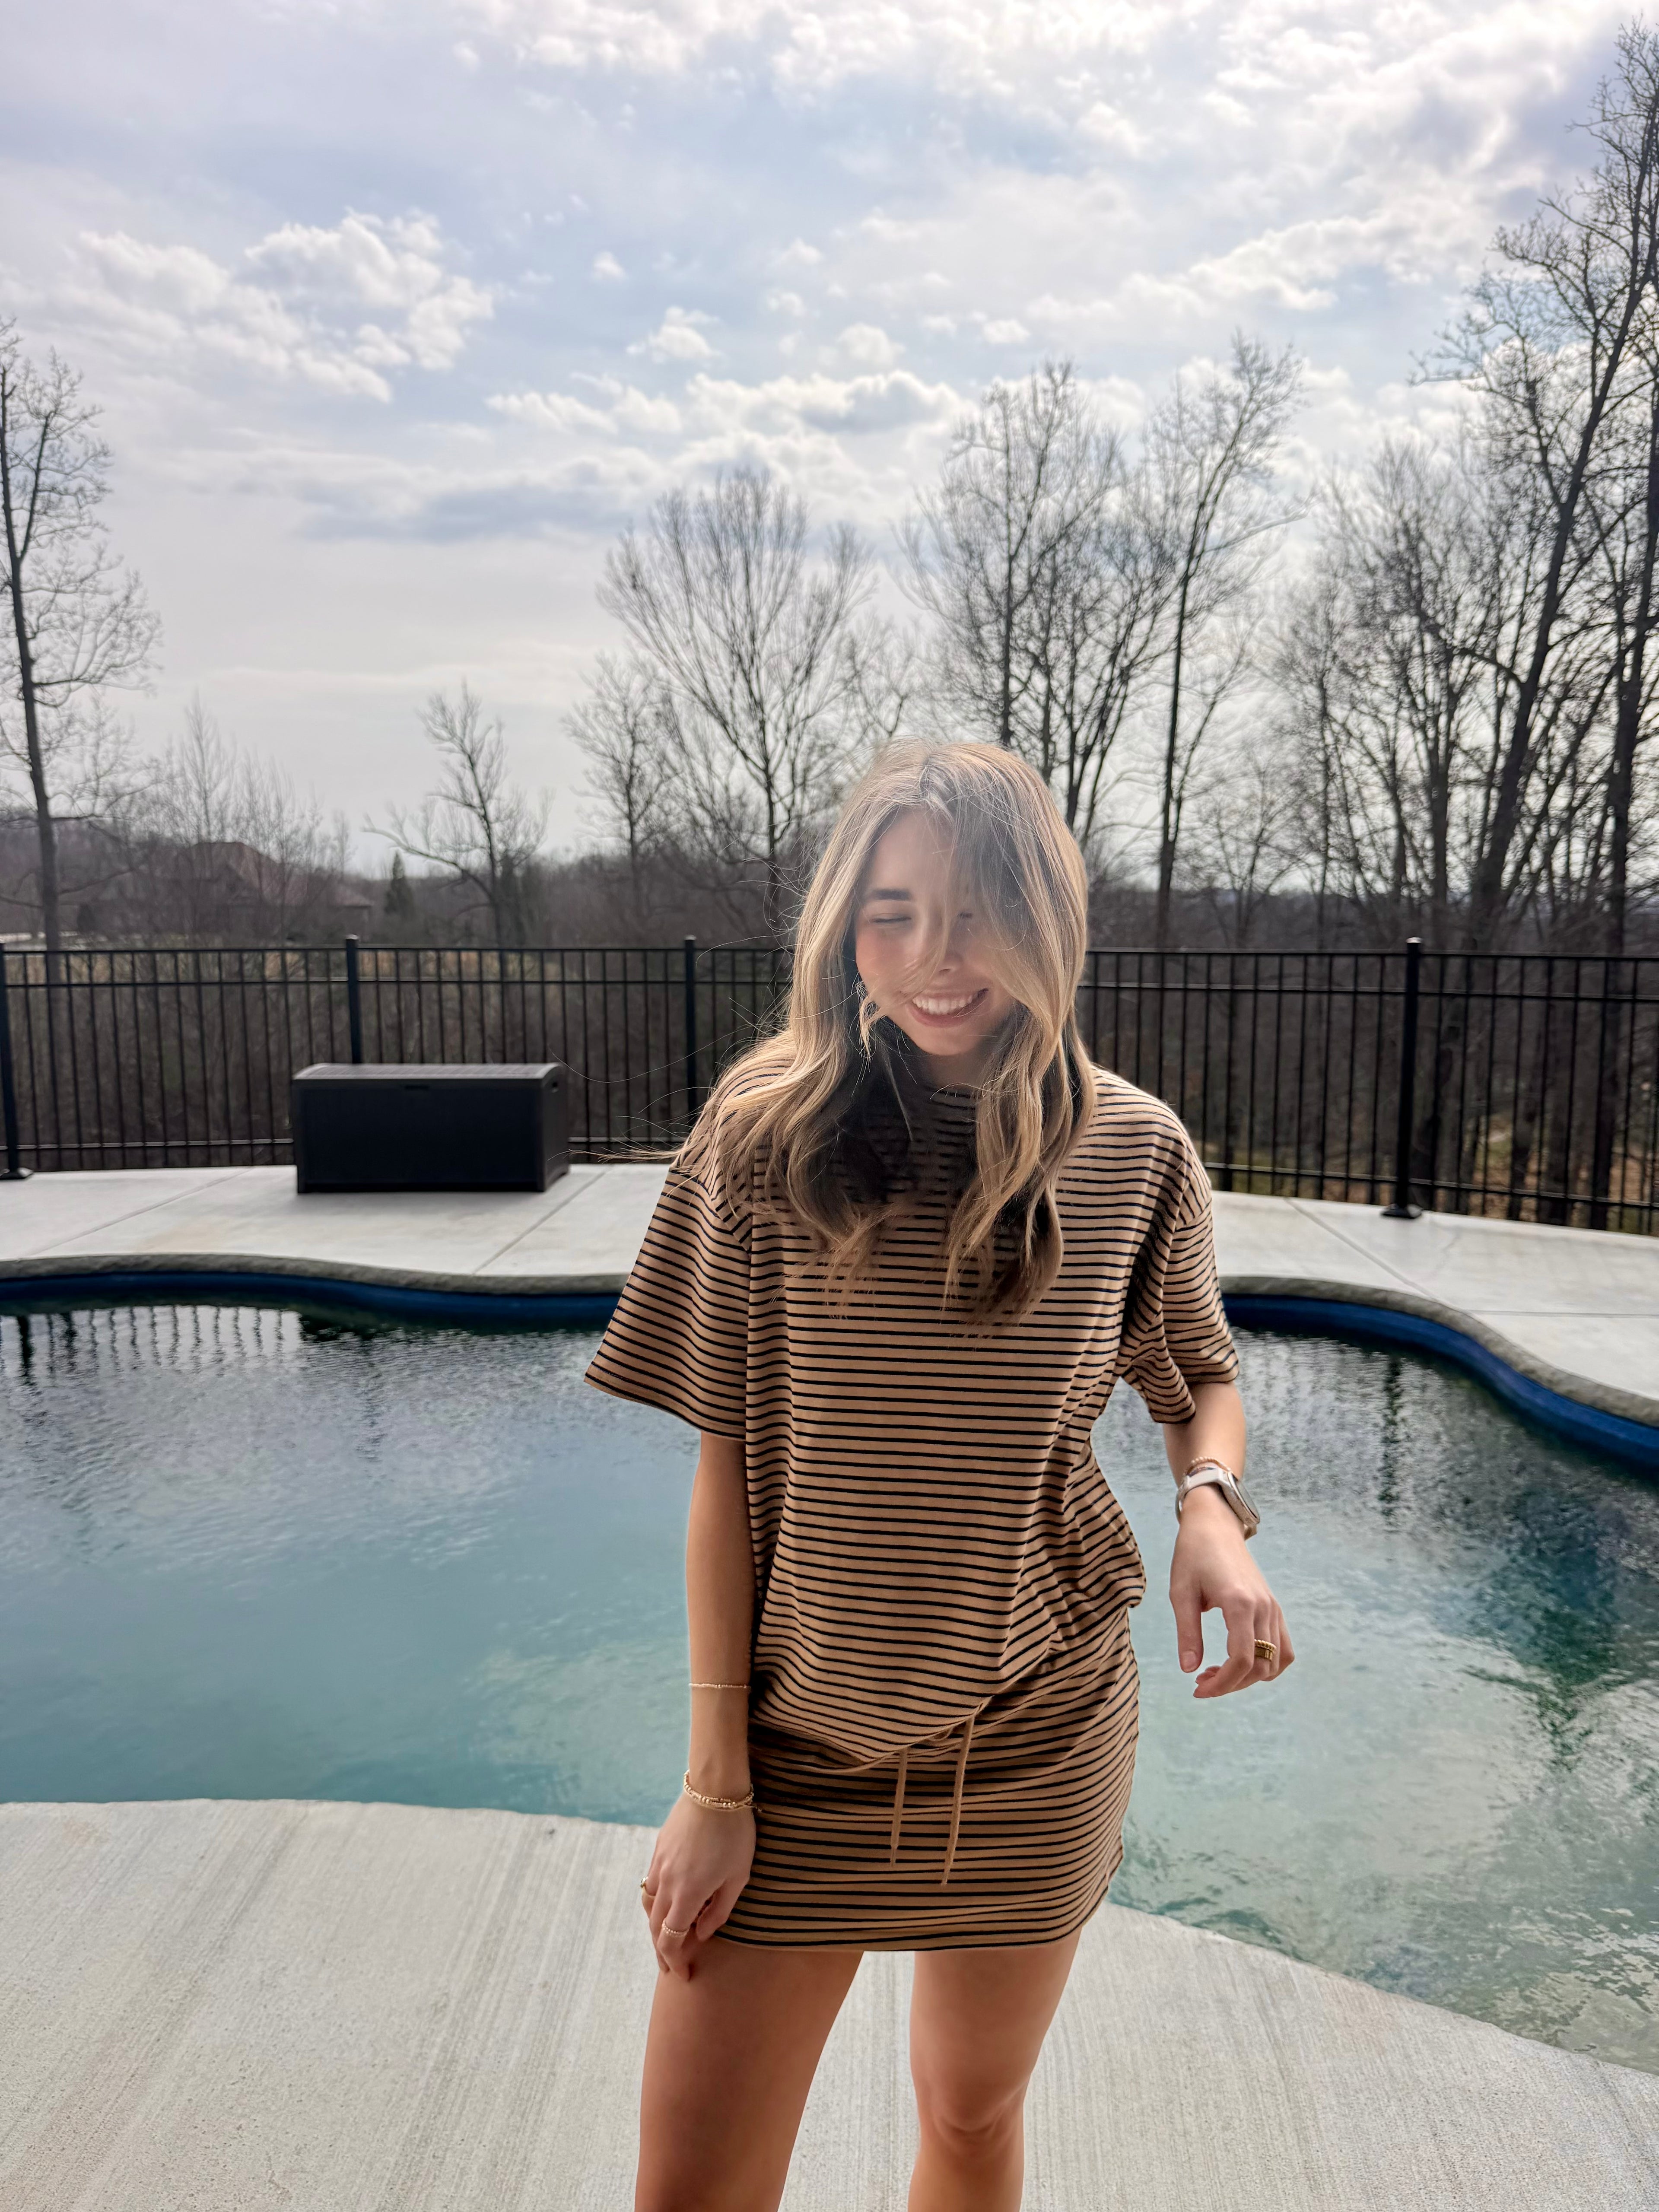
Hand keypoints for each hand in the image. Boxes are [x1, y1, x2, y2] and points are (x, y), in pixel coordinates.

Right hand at [640, 1791, 755, 1979]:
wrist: (714, 1789)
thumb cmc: (735, 1834)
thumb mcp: (738, 1877)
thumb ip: (719, 1911)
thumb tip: (701, 1934)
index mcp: (687, 1894)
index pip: (672, 1939)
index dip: (675, 1961)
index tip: (683, 1975)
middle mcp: (666, 1882)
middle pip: (655, 1927)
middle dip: (661, 1951)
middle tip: (670, 1967)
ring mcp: (659, 1864)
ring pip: (649, 1905)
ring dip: (655, 1927)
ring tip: (664, 1939)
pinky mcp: (658, 1848)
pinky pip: (650, 1883)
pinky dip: (654, 1902)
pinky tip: (665, 1904)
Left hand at [1169, 1485, 1294, 1698]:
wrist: (1214, 1526)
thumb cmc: (1192, 1555)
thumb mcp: (1181, 1593)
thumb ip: (1187, 1632)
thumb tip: (1188, 1670)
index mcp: (1239, 1603)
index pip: (1242, 1660)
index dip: (1222, 1684)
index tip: (1198, 1689)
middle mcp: (1263, 1607)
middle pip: (1260, 1666)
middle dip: (1231, 1684)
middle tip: (1201, 1682)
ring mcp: (1272, 1607)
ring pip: (1275, 1661)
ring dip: (1248, 1677)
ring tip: (1216, 1673)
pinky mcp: (1274, 1607)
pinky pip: (1282, 1647)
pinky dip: (1267, 1664)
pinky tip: (1239, 1662)